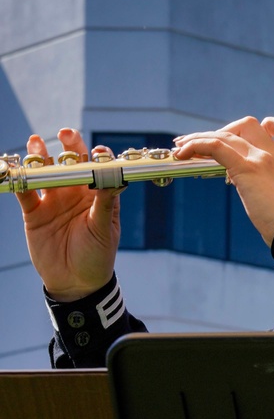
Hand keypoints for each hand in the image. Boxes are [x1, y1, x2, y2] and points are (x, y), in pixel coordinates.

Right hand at [15, 129, 120, 300]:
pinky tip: (16, 169)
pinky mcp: (33, 212)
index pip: (97, 168)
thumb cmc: (97, 257)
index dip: (97, 156)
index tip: (97, 153)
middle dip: (69, 146)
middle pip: (70, 162)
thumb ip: (104, 203)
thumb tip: (112, 178)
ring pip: (45, 171)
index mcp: (97, 194)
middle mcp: (75, 192)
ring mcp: (53, 200)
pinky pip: (25, 191)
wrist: (75, 283)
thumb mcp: (103, 230)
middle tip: (65, 134)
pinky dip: (19, 179)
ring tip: (36, 144)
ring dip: (40, 156)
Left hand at [172, 116, 273, 246]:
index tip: (243, 141)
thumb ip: (262, 181)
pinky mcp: (246, 169)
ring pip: (225, 134)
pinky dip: (196, 146)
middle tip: (204, 147)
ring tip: (181, 148)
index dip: (261, 126)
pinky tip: (182, 154)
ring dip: (199, 138)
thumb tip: (239, 180)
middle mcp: (273, 153)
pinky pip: (216, 147)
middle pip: (246, 124)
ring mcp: (260, 159)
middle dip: (222, 131)